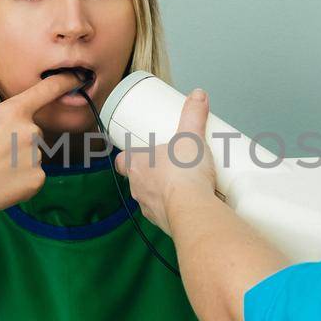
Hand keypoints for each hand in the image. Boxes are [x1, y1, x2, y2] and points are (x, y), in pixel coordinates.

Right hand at [0, 72, 79, 220]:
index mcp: (12, 112)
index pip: (46, 91)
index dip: (65, 82)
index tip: (77, 78)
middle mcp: (29, 131)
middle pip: (33, 131)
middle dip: (17, 139)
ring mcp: (35, 157)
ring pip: (33, 154)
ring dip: (19, 160)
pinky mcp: (37, 180)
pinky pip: (34, 175)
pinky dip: (21, 179)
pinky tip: (0, 183)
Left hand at [114, 88, 217, 236]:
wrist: (193, 211)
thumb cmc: (183, 176)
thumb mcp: (191, 136)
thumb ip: (193, 115)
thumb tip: (197, 96)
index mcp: (137, 165)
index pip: (123, 160)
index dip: (131, 154)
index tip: (142, 149)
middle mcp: (138, 188)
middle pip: (138, 178)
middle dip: (152, 171)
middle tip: (169, 163)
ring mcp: (149, 208)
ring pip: (151, 197)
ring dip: (163, 191)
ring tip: (183, 182)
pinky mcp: (164, 223)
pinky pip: (166, 214)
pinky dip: (175, 208)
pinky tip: (190, 201)